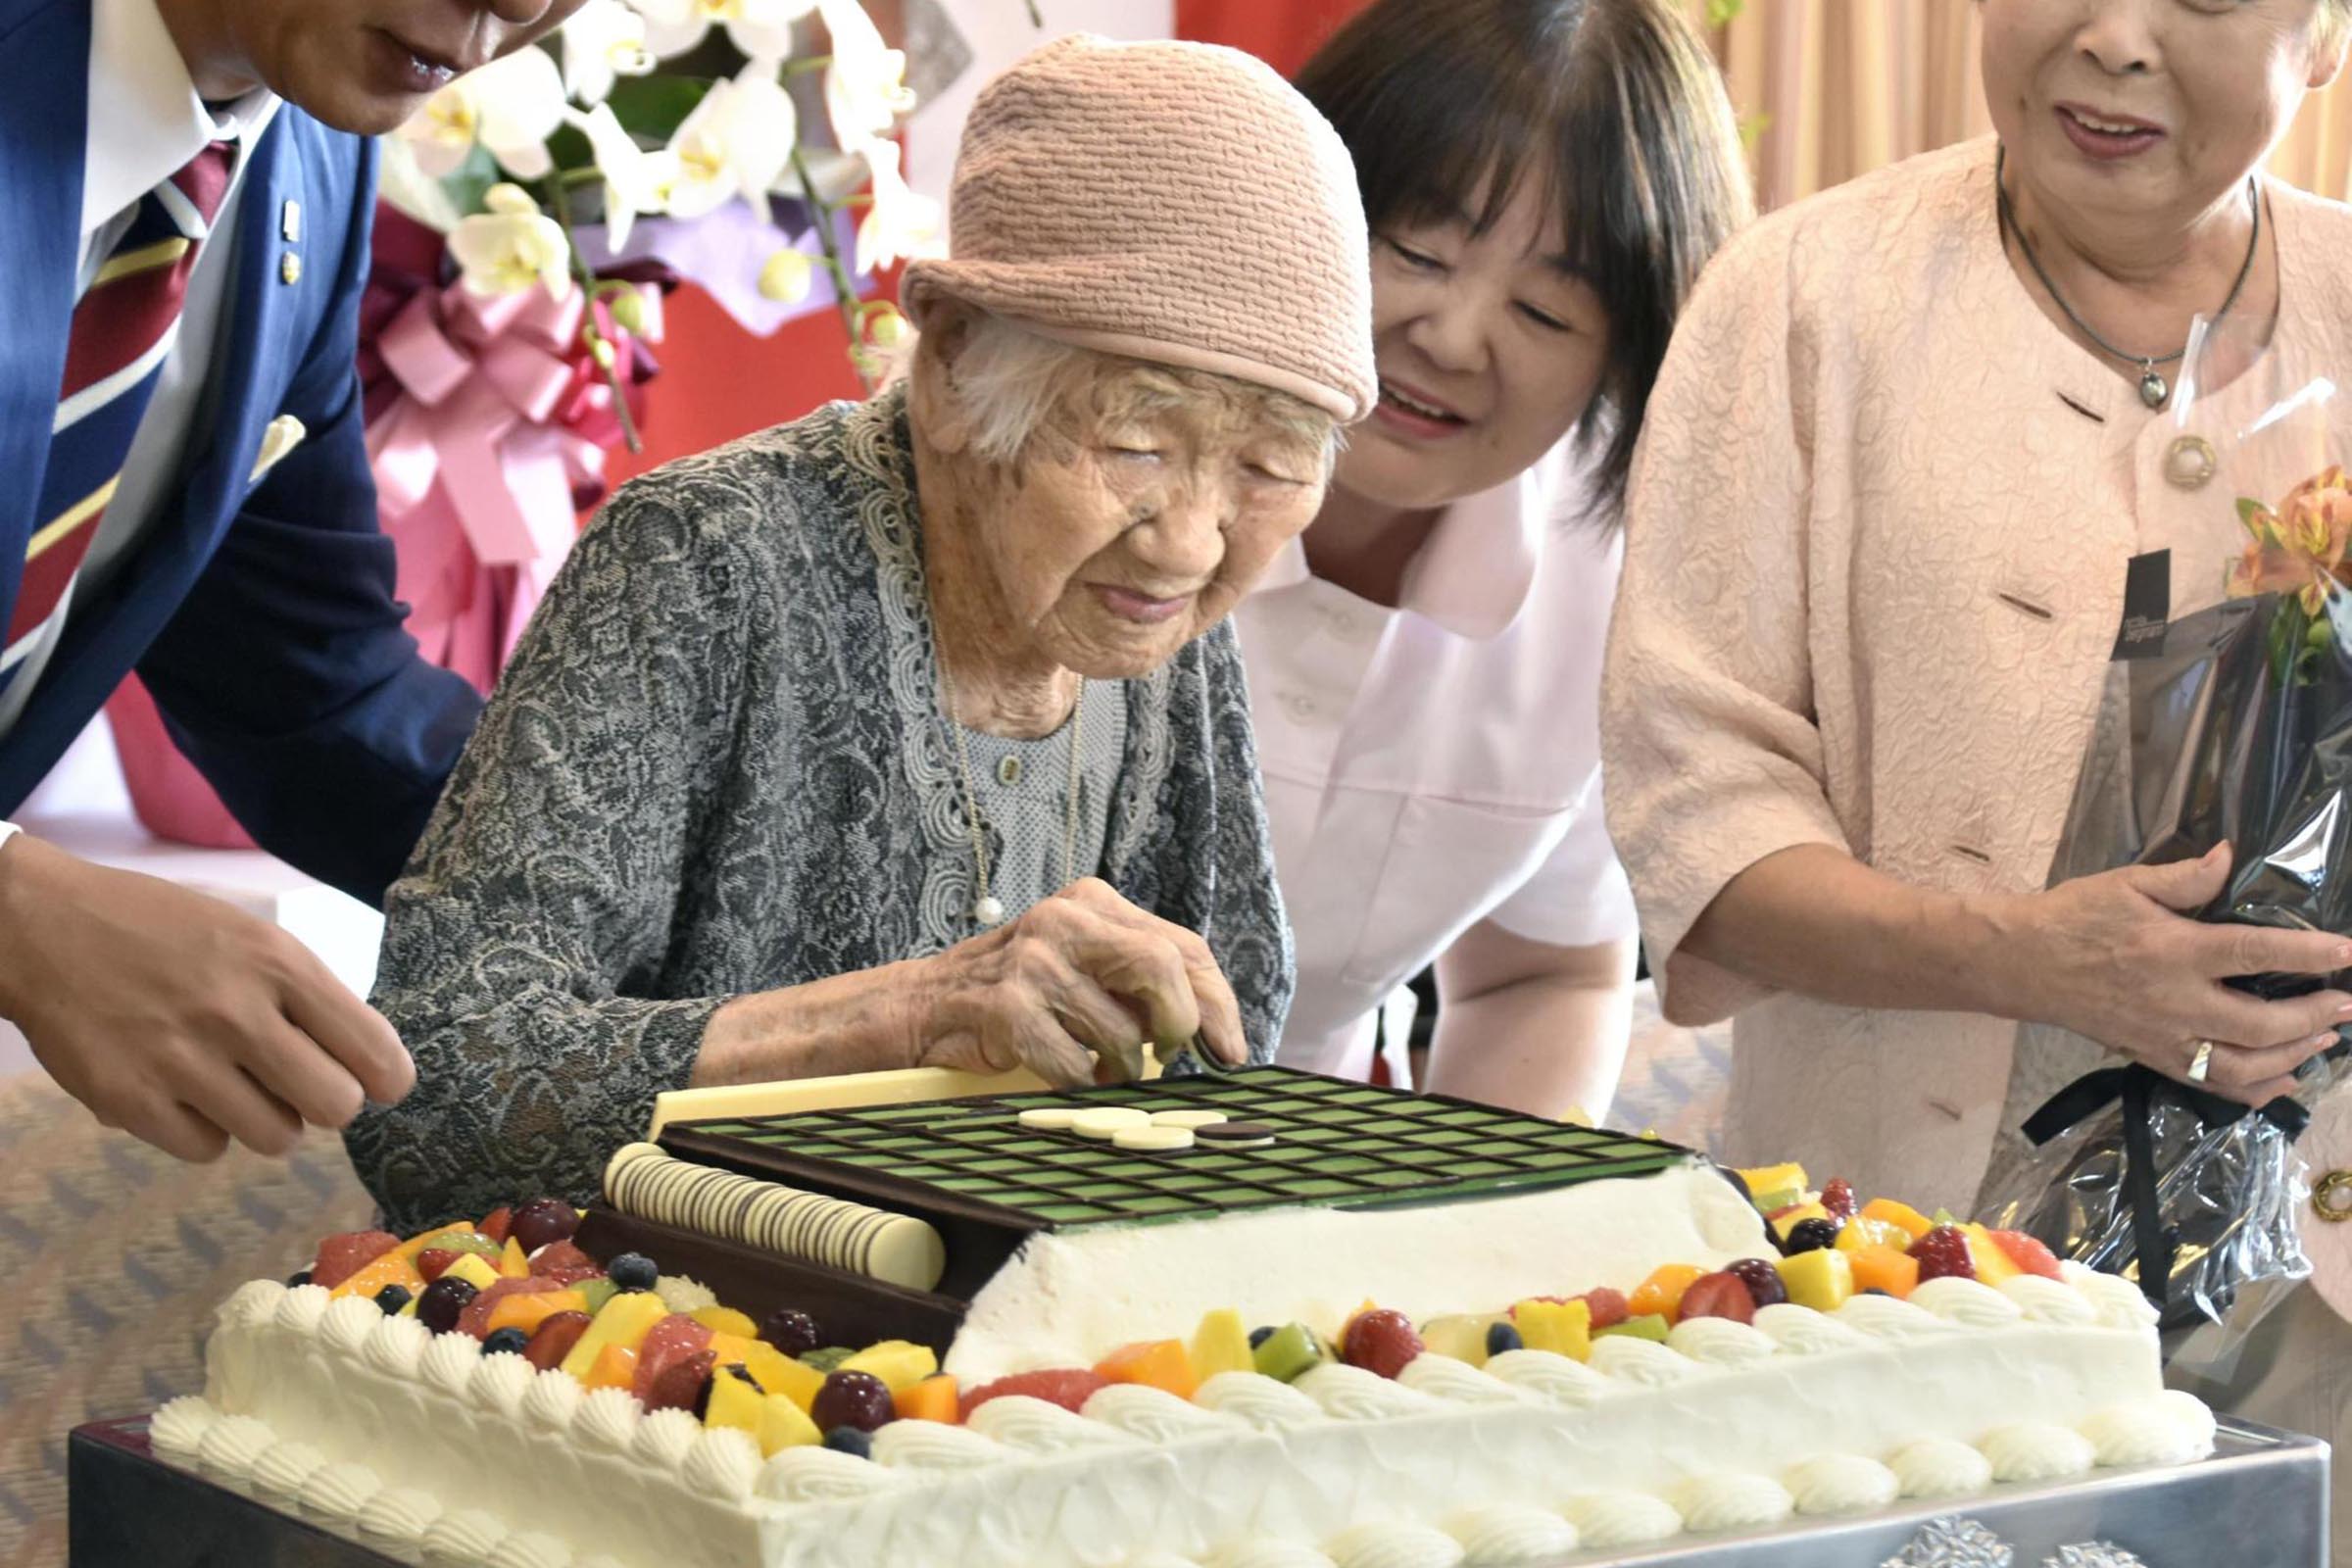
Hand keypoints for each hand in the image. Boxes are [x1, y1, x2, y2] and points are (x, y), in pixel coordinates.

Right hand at [0, 836, 415, 1159]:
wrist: (44, 928)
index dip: (388, 1078)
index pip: (372, 1048)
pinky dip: (205, 1131)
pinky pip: (208, 1150)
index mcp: (278, 963)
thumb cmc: (161, 931)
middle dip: (328, 1103)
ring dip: (267, 1120)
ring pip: (277, 1137)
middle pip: (336, 1106)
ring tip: (236, 1085)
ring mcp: (181, 1061)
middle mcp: (236, 1013)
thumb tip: (369, 1063)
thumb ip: (307, 995)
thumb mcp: (250, 937)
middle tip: (301, 1086)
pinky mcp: (129, 1100)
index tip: (383, 1084)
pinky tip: (185, 1094)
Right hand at [904, 878, 1245, 1084]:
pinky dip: (1081, 1083)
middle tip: (1171, 1058)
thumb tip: (1215, 1031)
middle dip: (1180, 1025)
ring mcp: (1033, 963)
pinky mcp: (1008, 1008)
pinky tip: (1067, 1073)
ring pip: (1122, 1032)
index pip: (1183, 947)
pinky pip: (1076, 1066)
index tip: (1229, 1050)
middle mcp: (1065, 922)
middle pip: (1163, 968)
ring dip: (1121, 1068)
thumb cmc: (1022, 992)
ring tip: (1099, 1066)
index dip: (1217, 1003)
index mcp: (1094, 902)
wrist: (926, 1006)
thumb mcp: (1085, 964)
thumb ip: (1143, 981)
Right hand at [2002, 843, 2351, 1104]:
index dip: (2307, 954)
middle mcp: (2174, 1002)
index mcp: (2173, 951)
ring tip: (2323, 1040)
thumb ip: (2185, 877)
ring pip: (2241, 1066)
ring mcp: (2163, 1037)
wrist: (2021, 964)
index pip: (2254, 953)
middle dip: (2313, 1017)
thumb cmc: (2073, 917)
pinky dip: (2254, 1089)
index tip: (2347, 952)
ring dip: (2292, 1057)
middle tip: (2346, 1005)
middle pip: (2260, 1024)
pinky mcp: (2151, 1056)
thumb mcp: (2126, 884)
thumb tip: (2229, 855)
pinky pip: (2211, 1085)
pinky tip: (2283, 1080)